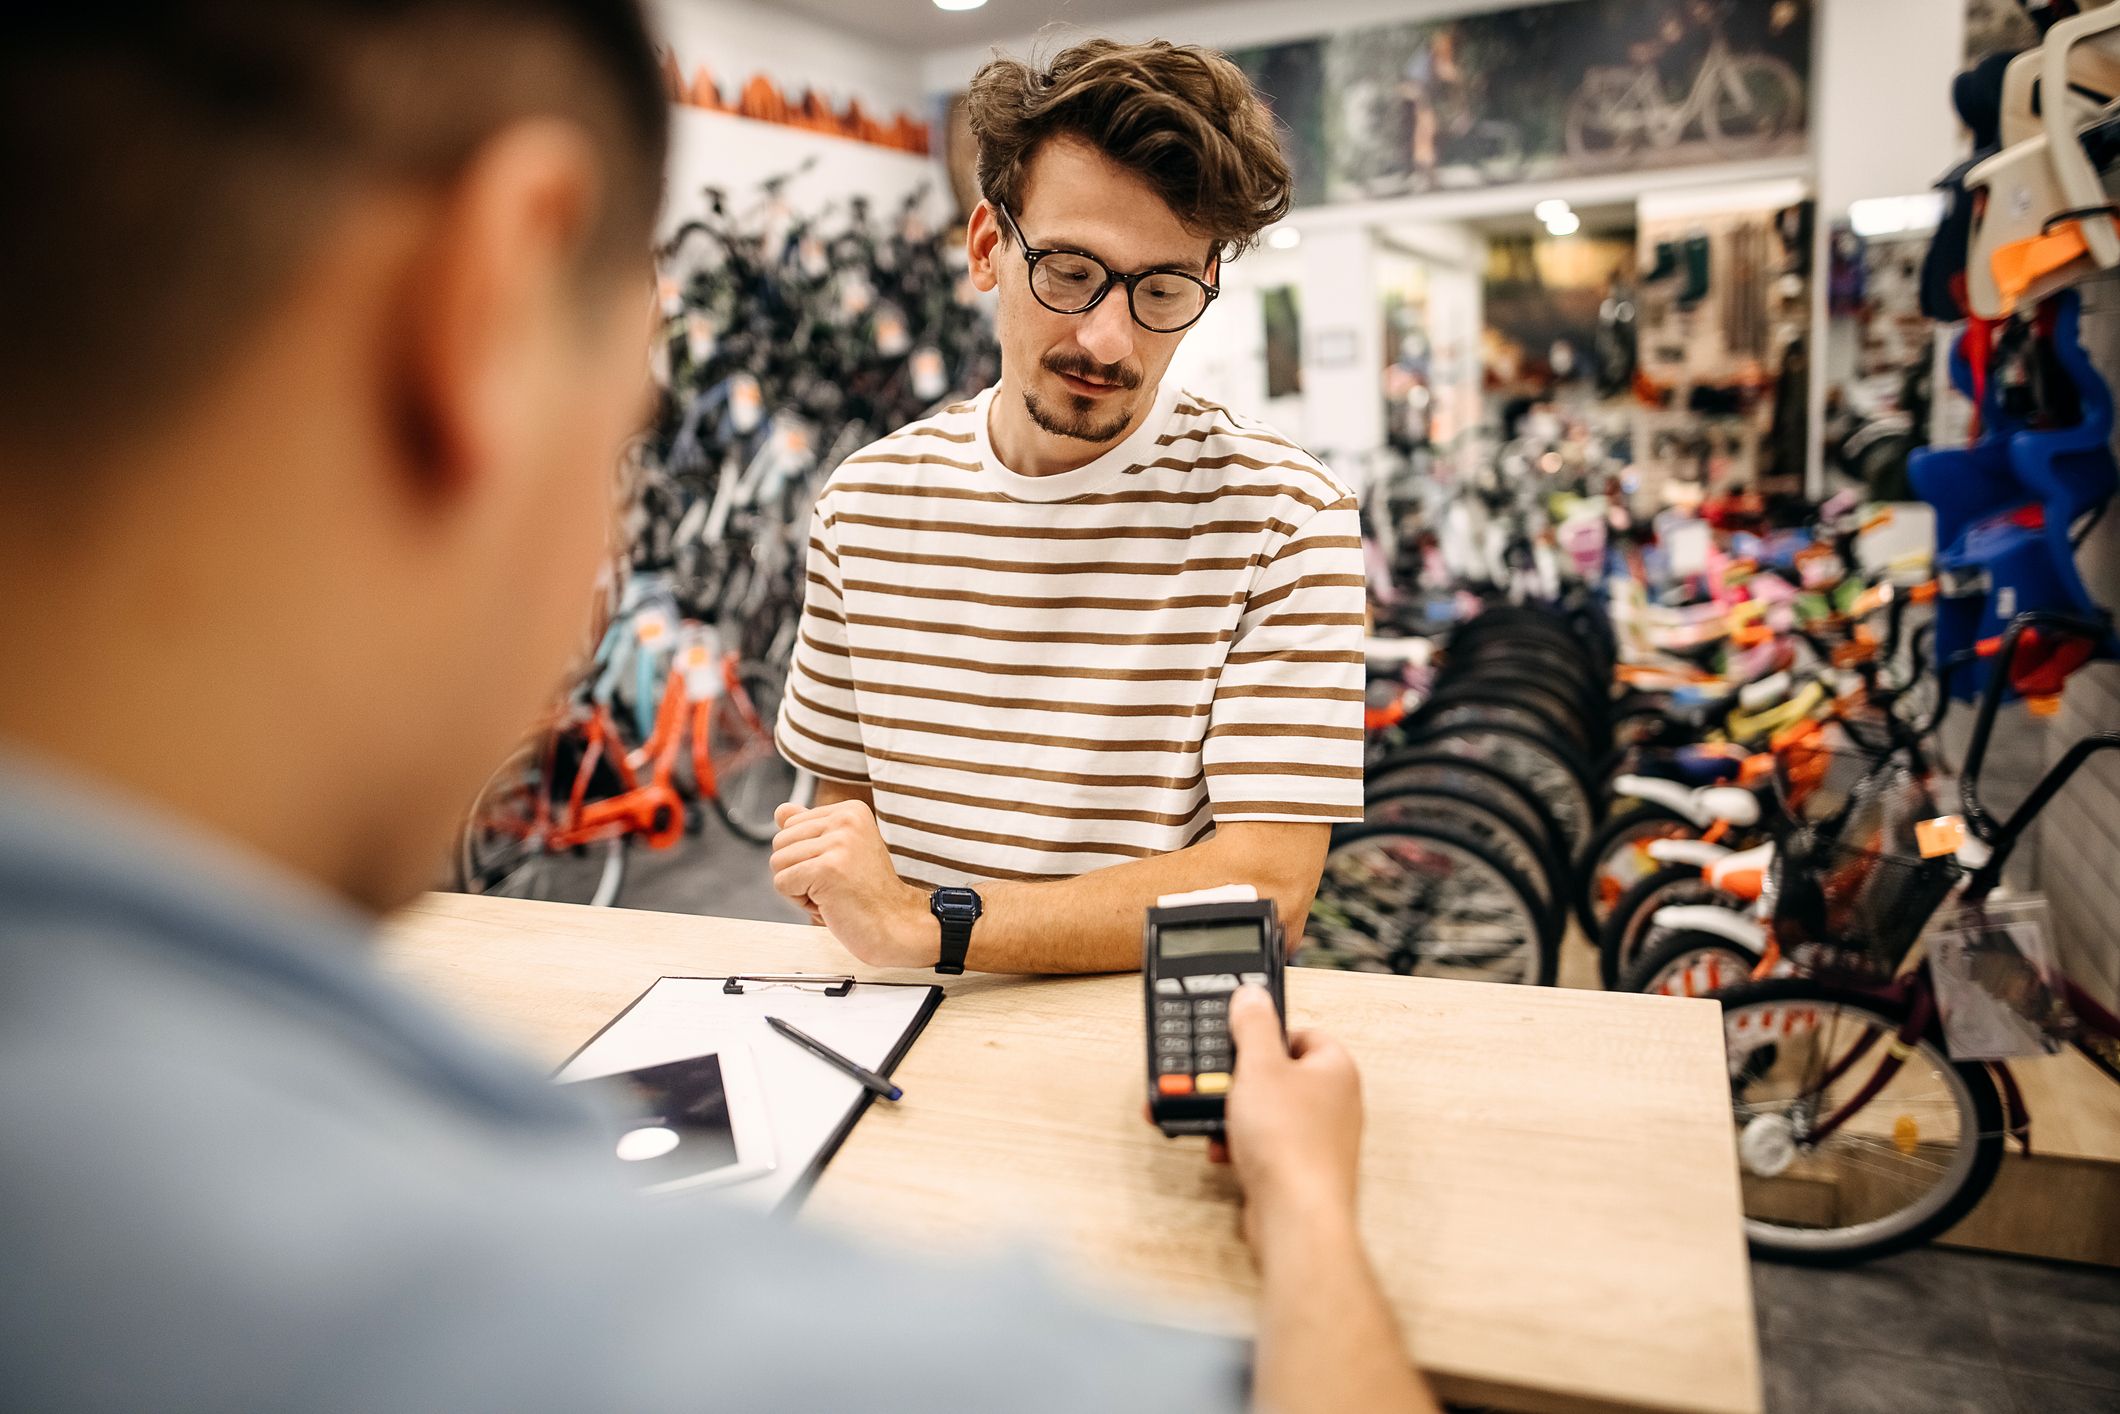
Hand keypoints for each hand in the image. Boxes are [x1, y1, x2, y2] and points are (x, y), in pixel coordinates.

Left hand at [769, 800, 929, 966]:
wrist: (896, 925)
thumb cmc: (866, 894)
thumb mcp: (839, 853)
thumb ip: (810, 829)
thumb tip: (780, 810)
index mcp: (851, 810)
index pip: (791, 825)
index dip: (805, 856)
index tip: (838, 870)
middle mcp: (846, 819)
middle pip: (780, 841)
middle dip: (797, 871)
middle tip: (835, 885)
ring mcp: (839, 842)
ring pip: (777, 862)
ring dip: (799, 888)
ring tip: (833, 894)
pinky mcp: (827, 868)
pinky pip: (782, 883)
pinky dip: (800, 901)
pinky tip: (829, 904)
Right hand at [1216, 985, 1364, 1259]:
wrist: (1296, 1216)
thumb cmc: (1289, 1143)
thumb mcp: (1259, 1068)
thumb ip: (1253, 1026)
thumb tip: (1252, 995)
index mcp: (1335, 1067)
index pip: (1300, 1032)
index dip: (1265, 1033)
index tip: (1236, 1037)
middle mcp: (1335, 1101)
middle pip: (1278, 1073)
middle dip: (1240, 1081)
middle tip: (1218, 1081)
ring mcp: (1320, 1138)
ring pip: (1267, 1111)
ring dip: (1235, 1115)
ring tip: (1216, 1119)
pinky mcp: (1301, 1169)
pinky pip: (1265, 1145)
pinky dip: (1241, 1145)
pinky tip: (1224, 1150)